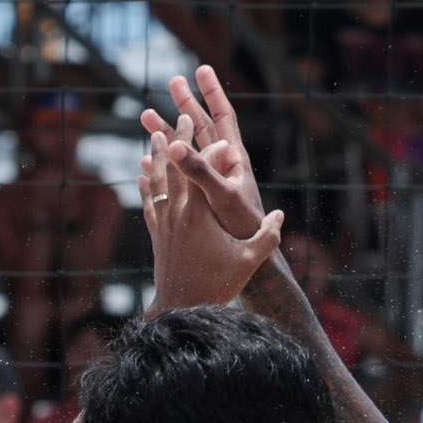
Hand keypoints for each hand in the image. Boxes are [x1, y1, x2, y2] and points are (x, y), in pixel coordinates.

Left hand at [140, 105, 281, 308]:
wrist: (180, 308)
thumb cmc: (217, 285)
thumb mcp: (249, 262)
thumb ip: (266, 237)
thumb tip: (279, 215)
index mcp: (198, 214)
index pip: (205, 172)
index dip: (217, 155)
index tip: (227, 143)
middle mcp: (176, 211)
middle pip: (176, 166)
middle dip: (181, 138)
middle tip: (183, 113)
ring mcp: (163, 221)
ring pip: (158, 179)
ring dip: (158, 154)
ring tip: (157, 133)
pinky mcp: (156, 233)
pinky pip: (149, 200)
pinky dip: (147, 183)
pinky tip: (143, 173)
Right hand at [156, 65, 267, 236]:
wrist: (250, 261)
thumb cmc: (242, 229)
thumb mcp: (221, 196)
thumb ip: (201, 171)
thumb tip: (176, 145)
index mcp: (234, 160)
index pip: (224, 117)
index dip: (213, 93)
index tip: (201, 69)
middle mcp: (223, 167)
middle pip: (203, 127)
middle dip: (187, 104)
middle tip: (171, 80)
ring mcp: (210, 182)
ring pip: (186, 150)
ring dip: (166, 133)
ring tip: (143, 116)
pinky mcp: (200, 198)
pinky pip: (177, 175)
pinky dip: (162, 165)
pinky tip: (146, 161)